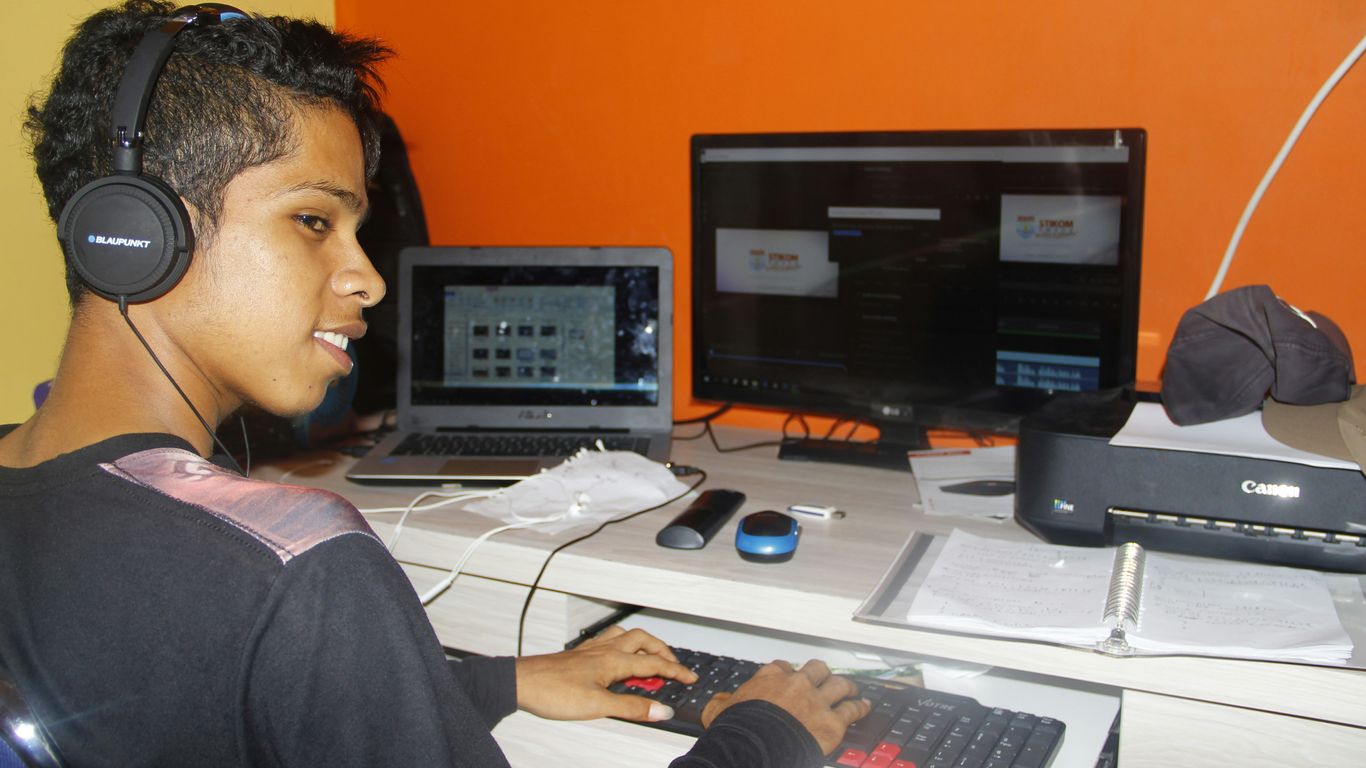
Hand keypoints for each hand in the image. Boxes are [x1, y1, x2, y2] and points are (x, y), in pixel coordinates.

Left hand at [514, 626, 698, 721]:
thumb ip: (632, 706)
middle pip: (644, 641)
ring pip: (627, 637)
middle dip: (663, 651)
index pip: (654, 664)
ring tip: (650, 659)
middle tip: (674, 666)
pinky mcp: (580, 655)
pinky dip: (623, 646)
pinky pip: (609, 642)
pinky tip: (618, 658)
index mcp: (614, 660)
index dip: (676, 671)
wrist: (522, 682)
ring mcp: (592, 650)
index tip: (690, 678)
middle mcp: (605, 650)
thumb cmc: (554, 692)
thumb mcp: (599, 706)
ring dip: (644, 645)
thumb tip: (662, 710)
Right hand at [701, 659, 869, 754]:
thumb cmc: (739, 730)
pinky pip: (851, 709)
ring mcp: (817, 700)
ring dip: (847, 685)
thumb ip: (722, 702)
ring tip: (852, 687)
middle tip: (825, 676)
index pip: (783, 666)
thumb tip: (720, 701)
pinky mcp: (832, 721)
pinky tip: (864, 706)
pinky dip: (860, 707)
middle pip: (816, 669)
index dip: (788, 672)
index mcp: (770, 678)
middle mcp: (796, 683)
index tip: (791, 677)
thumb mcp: (718, 710)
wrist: (755, 745)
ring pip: (838, 684)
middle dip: (821, 672)